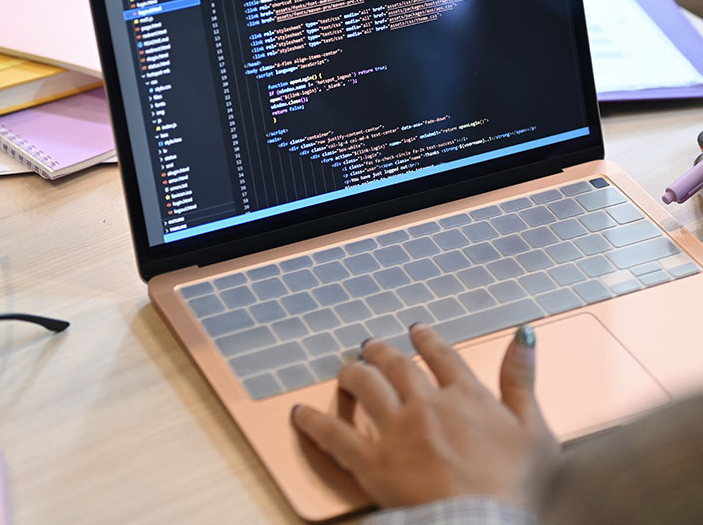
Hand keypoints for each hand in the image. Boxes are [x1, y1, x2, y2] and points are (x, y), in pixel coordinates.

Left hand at [291, 323, 559, 509]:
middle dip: (382, 352)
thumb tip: (524, 334)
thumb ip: (522, 379)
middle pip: (397, 366)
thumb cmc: (516, 486)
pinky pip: (335, 434)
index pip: (441, 356)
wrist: (486, 524)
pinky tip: (301, 414)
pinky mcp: (372, 461)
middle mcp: (426, 404)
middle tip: (372, 347)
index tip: (416, 332)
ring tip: (347, 371)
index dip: (427, 341)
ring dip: (353, 374)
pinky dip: (314, 422)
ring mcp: (396, 430)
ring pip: (365, 386)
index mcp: (466, 396)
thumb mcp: (535, 430)